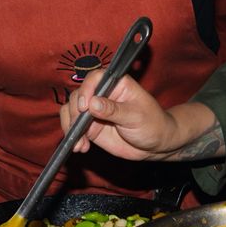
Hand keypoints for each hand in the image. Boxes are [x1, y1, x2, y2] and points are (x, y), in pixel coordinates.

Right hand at [62, 74, 178, 160]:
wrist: (155, 145)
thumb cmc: (152, 124)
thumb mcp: (135, 116)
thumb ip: (113, 110)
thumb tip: (92, 103)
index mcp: (116, 84)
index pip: (95, 78)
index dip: (86, 89)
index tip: (85, 106)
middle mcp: (102, 94)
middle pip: (78, 95)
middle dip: (75, 112)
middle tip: (80, 128)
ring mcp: (94, 110)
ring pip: (71, 110)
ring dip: (70, 126)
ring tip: (80, 142)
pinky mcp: (91, 126)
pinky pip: (74, 128)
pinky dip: (73, 137)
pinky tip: (81, 147)